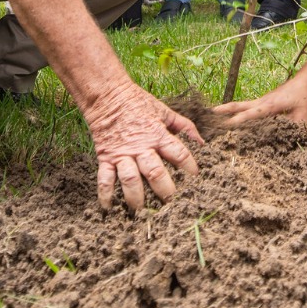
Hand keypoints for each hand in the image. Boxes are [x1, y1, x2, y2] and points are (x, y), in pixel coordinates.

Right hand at [85, 80, 203, 212]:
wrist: (108, 96)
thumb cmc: (138, 103)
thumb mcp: (164, 111)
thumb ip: (184, 126)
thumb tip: (201, 142)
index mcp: (158, 135)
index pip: (179, 154)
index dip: (190, 168)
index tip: (196, 179)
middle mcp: (141, 148)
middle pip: (155, 172)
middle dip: (165, 190)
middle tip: (172, 204)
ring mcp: (122, 154)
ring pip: (130, 179)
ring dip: (136, 197)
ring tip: (142, 211)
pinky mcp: (106, 157)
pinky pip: (105, 178)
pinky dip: (105, 194)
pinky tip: (109, 208)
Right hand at [215, 77, 306, 126]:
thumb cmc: (306, 97)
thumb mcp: (304, 117)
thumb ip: (294, 130)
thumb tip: (286, 142)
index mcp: (269, 105)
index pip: (250, 114)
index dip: (238, 121)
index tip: (225, 127)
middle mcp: (262, 101)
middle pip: (239, 105)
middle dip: (224, 110)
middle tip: (209, 114)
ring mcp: (263, 99)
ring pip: (242, 104)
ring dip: (229, 109)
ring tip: (215, 115)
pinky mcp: (266, 100)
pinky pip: (249, 106)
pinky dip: (239, 109)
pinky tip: (237, 115)